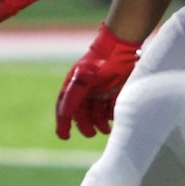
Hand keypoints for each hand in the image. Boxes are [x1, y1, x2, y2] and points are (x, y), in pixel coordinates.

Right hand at [55, 25, 140, 139]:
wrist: (121, 48)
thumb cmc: (100, 62)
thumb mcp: (84, 77)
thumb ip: (73, 95)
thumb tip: (64, 115)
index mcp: (74, 86)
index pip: (64, 108)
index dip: (62, 124)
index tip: (64, 137)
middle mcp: (86, 91)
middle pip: (81, 114)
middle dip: (85, 126)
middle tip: (91, 134)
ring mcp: (100, 92)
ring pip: (96, 115)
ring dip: (99, 124)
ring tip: (106, 129)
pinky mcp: (114, 93)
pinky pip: (109, 110)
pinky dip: (110, 116)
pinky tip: (113, 116)